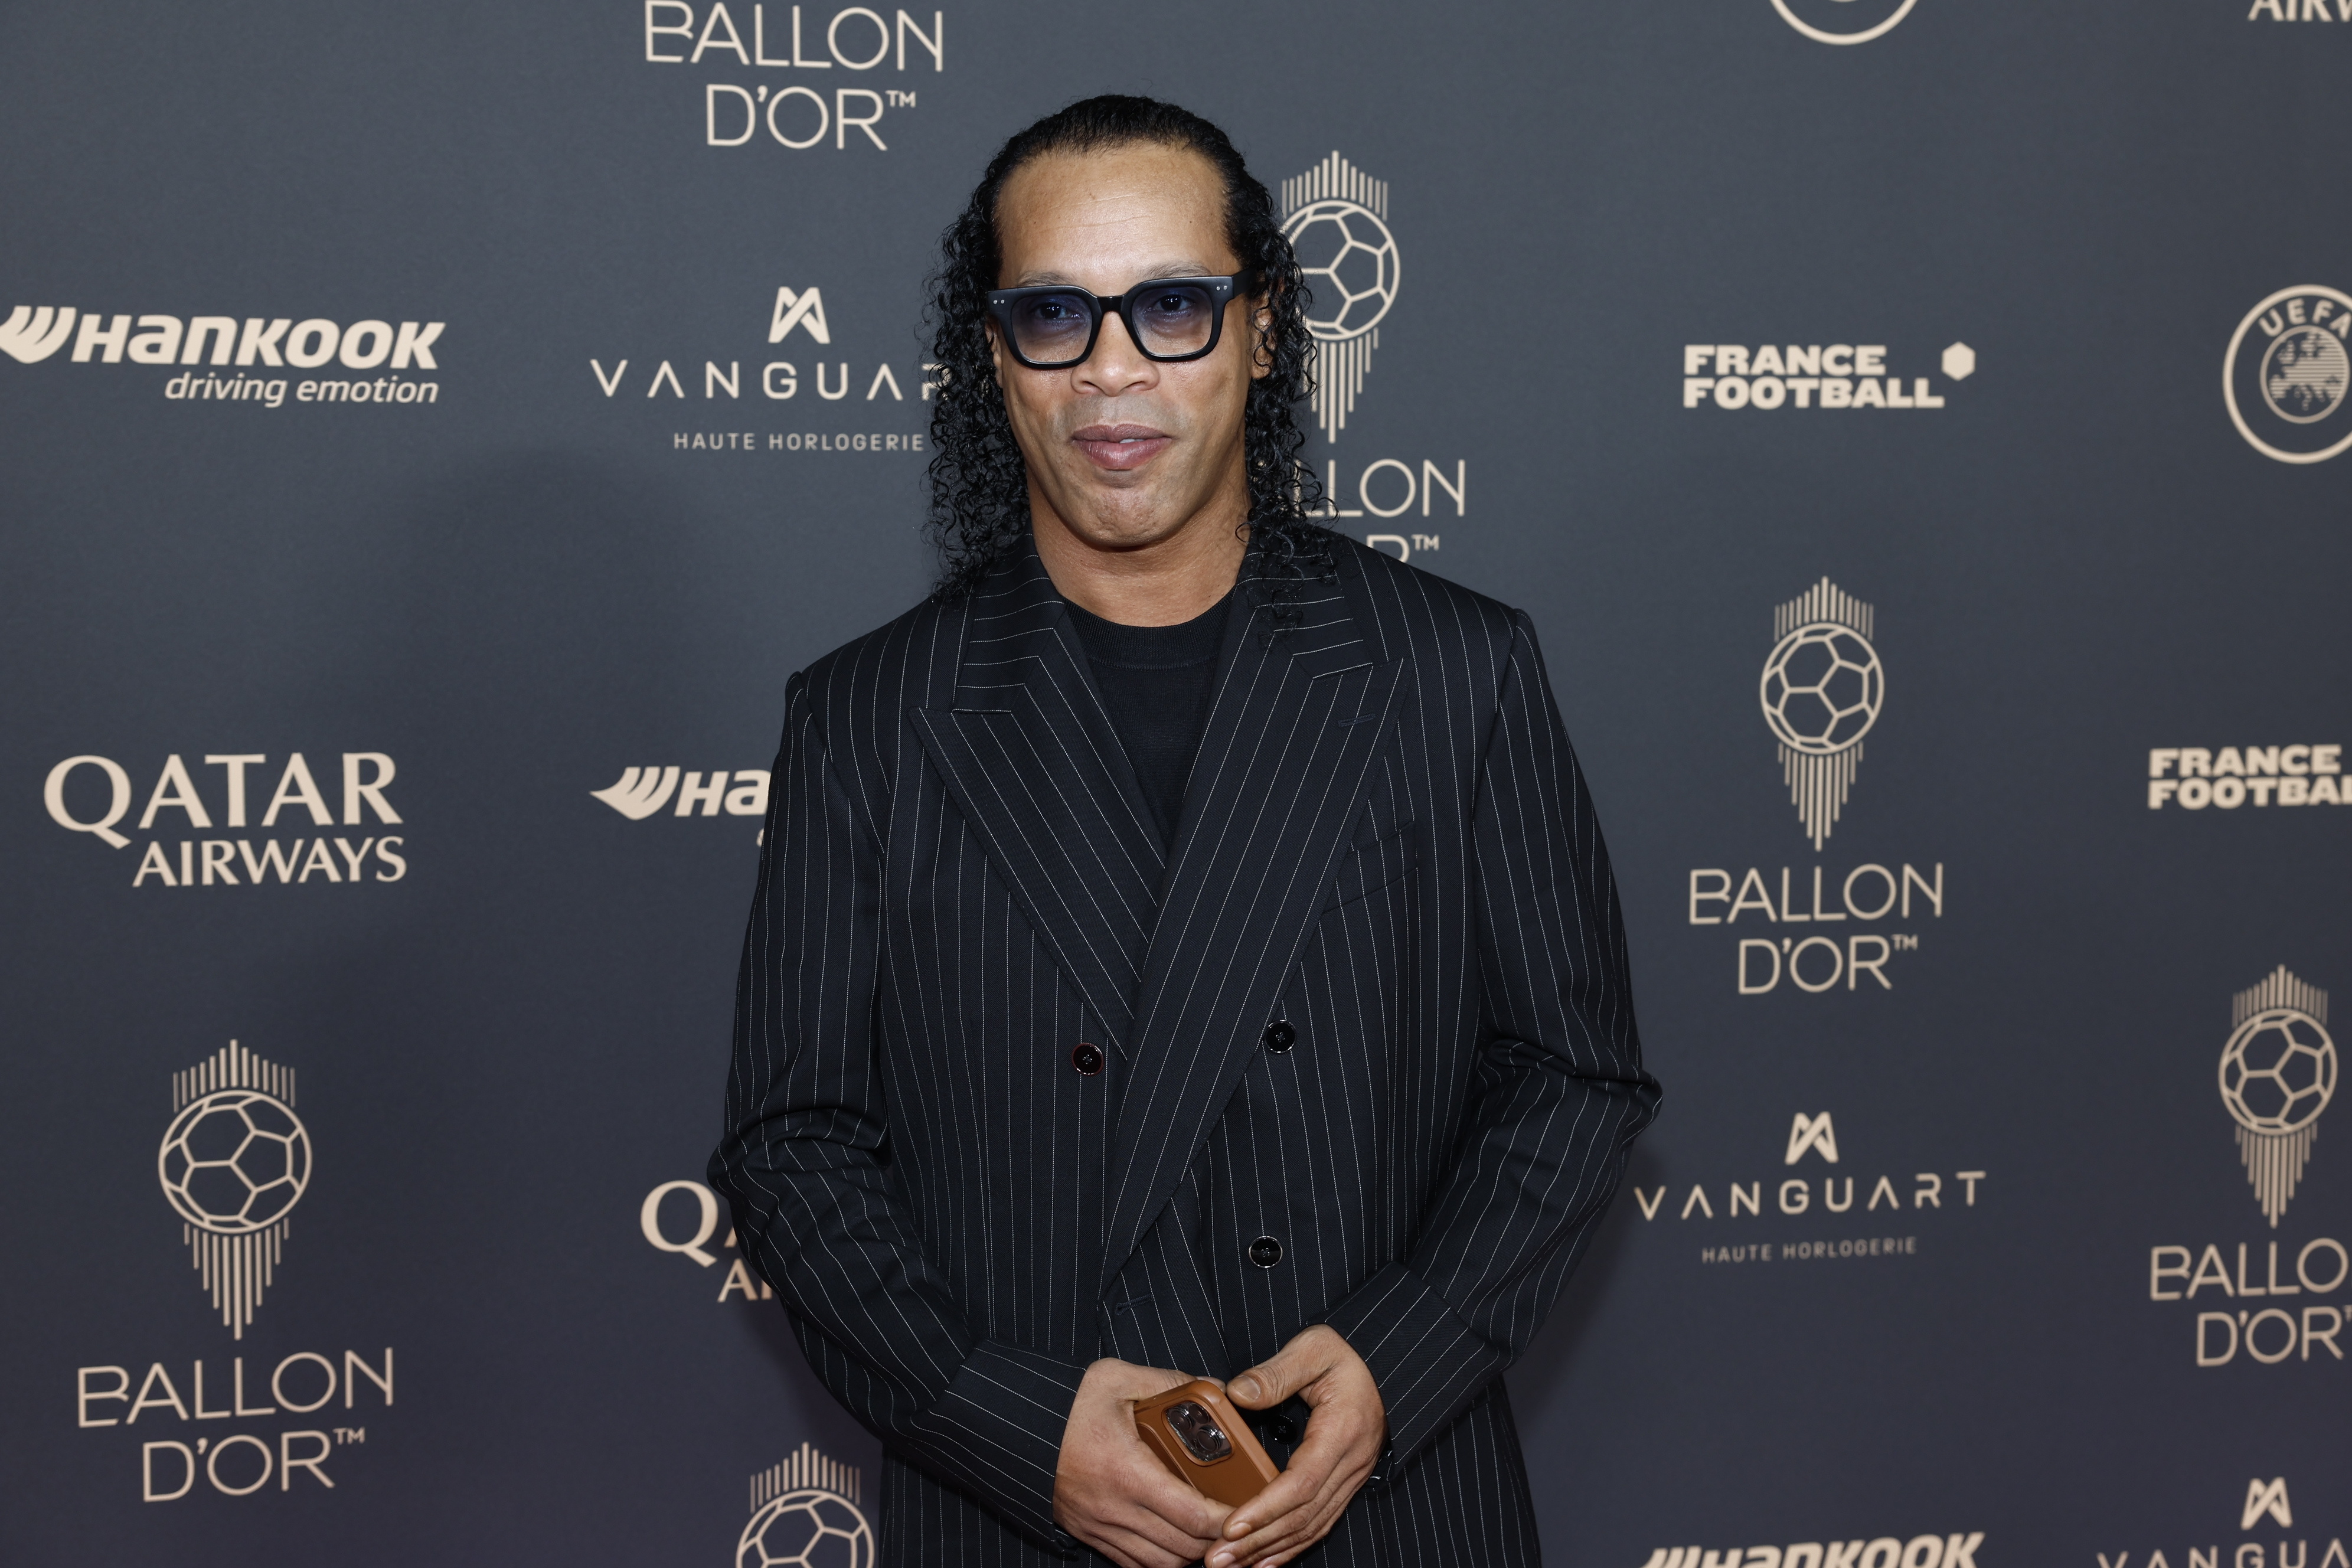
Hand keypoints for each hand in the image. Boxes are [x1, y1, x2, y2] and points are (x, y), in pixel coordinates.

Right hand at [1054, 1358, 1232, 1567]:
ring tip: (1210, 1531)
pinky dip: (1160, 1559)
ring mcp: (1098, 1527)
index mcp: (1125, 1471)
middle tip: (1238, 1520)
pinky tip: (1174, 1538)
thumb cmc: (1065, 1403)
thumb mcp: (1116, 1378)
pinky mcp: (1087, 1533)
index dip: (1227, 1520)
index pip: (1191, 1515)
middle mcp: (1113, 1508)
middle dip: (1217, 1540)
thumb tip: (1213, 1388)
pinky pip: (1133, 1563)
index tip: (1247, 1509)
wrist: (1010, 1425)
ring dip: (1191, 1553)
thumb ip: (1168, 1383)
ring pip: (1160, 1564)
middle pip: (1182, 1548)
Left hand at [1212, 1326, 1385, 1567]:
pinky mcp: (1343, 1486)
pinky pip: (1317, 1525)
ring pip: (1310, 1528)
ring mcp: (1350, 1479)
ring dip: (1269, 1551)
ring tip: (1229, 1566)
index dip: (1266, 1508)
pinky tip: (1262, 1562)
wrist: (1382, 1367)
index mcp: (1343, 1431)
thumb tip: (1238, 1394)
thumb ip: (1276, 1372)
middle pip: (1303, 1516)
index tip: (1230, 1526)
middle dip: (1258, 1542)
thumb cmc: (1343, 1356)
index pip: (1302, 1482)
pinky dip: (1289, 1547)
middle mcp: (1351, 1464)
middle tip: (1216, 1559)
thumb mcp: (1313, 1348)